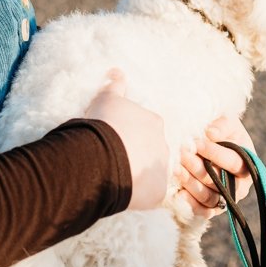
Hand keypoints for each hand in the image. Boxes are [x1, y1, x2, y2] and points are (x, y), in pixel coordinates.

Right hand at [83, 69, 169, 210]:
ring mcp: (162, 170)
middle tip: (116, 162)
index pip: (146, 129)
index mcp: (153, 122)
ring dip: (139, 177)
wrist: (102, 156)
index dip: (130, 136)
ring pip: (151, 174)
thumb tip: (117, 71)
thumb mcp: (106, 100)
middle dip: (137, 157)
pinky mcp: (158, 192)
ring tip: (118, 180)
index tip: (116, 141)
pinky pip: (149, 195)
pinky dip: (138, 196)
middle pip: (151, 153)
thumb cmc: (104, 125)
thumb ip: (114, 86)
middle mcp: (164, 145)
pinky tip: (123, 193)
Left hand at [176, 113, 255, 216]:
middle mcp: (240, 185)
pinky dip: (190, 204)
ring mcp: (227, 199)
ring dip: (191, 184)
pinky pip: (203, 211)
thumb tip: (210, 133)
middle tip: (181, 155)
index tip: (196, 143)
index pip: (232, 161)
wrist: (213, 148)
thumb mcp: (228, 124)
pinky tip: (177, 194)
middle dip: (198, 167)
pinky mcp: (213, 209)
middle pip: (219, 181)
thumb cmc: (223, 134)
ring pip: (209, 197)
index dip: (214, 153)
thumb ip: (223, 125)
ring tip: (176, 169)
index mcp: (247, 164)